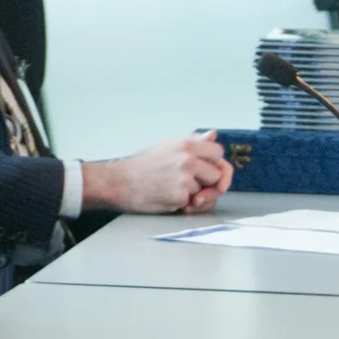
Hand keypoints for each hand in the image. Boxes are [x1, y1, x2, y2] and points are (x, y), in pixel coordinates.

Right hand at [82, 131, 234, 214]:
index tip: (209, 169)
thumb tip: (213, 134)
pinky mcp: (180, 196)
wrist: (120, 182)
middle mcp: (188, 159)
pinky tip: (168, 196)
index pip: (218, 152)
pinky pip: (193, 203)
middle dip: (208, 182)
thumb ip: (193, 141)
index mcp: (186, 144)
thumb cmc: (142, 165)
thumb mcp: (167, 145)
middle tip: (192, 184)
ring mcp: (185, 178)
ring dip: (196, 194)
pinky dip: (184, 204)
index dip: (215, 163)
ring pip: (207, 191)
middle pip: (218, 174)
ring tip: (175, 189)